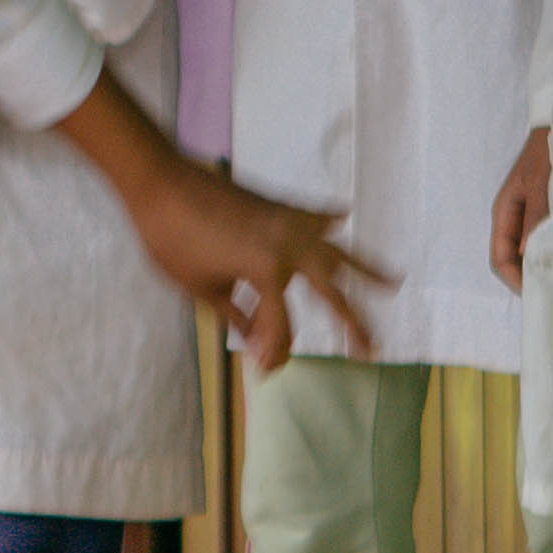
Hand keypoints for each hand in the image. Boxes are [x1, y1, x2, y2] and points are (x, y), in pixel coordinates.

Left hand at [53, 75, 385, 371]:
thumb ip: (237, 317)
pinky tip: (342, 219)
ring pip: (336, 251)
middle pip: (331, 294)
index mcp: (266, 272)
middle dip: (352, 325)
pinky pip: (312, 215)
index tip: (265, 371)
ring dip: (366, 270)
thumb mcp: (201, 290)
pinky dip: (328, 219)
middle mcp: (288, 247)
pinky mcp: (278, 206)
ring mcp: (288, 222)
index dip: (273, 352)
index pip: (281, 327)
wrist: (159, 181)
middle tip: (371, 352)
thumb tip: (258, 349)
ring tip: (393, 283)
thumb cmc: (171, 241)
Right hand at [490, 128, 552, 291]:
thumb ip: (535, 217)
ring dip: (542, 265)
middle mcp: (513, 218)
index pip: (500, 257)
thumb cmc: (545, 153)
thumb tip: (528, 256)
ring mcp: (528, 215)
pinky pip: (542, 238)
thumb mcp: (540, 185)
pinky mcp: (543, 211)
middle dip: (528, 277)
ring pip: (528, 250)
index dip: (515, 279)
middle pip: (512, 258)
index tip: (537, 293)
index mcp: (504, 213)